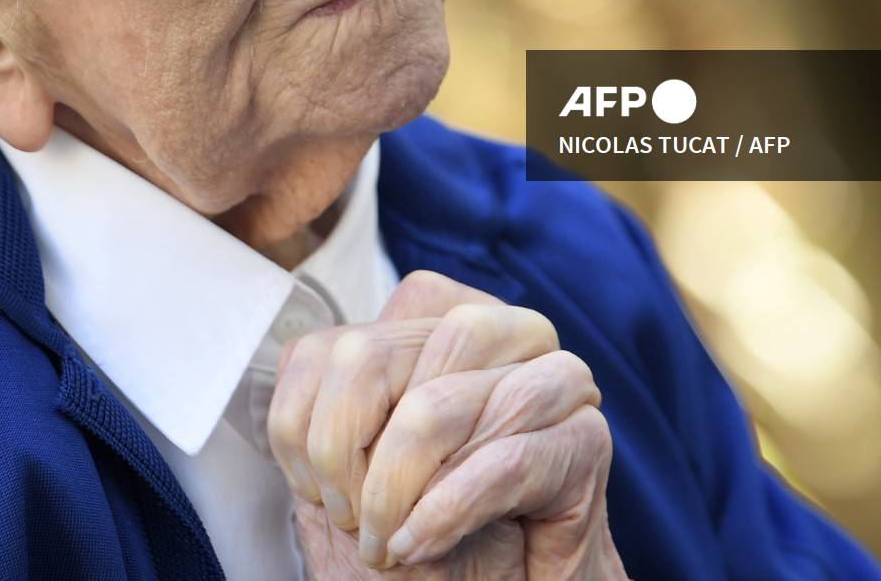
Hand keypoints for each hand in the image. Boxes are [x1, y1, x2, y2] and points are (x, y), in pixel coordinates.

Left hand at [268, 270, 626, 577]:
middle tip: (354, 525)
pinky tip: (422, 544)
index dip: (306, 423)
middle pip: (371, 356)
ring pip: (434, 404)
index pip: (333, 343)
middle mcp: (495, 335)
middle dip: (342, 455)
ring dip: (393, 488)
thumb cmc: (440, 550)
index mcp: (434, 329)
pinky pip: (500, 459)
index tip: (318, 492)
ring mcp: (547, 379)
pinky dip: (446, 510)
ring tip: (390, 542)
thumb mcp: (360, 485)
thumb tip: (295, 363)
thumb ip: (332, 422)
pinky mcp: (585, 439)